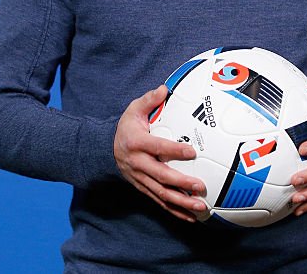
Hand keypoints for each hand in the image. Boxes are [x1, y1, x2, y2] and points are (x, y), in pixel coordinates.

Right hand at [113, 85, 207, 222]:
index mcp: (137, 143)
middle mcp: (138, 164)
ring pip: (162, 194)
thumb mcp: (133, 109)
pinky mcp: (144, 188)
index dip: (174, 150)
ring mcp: (141, 179)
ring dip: (181, 202)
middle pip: (161, 176)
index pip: (157, 147)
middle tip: (200, 187)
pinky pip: (160, 202)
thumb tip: (164, 89)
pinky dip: (175, 211)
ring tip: (200, 207)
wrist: (106, 149)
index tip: (191, 152)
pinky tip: (191, 217)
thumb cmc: (127, 127)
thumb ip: (148, 100)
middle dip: (182, 183)